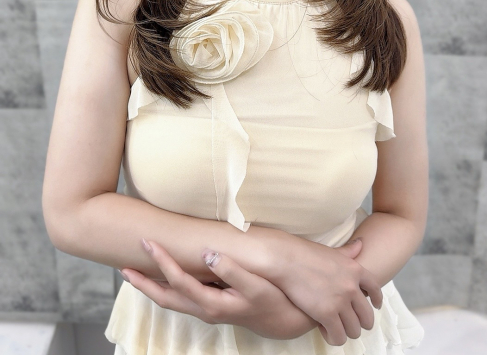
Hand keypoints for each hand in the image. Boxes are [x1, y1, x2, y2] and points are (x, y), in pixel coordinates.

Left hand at [121, 240, 316, 340]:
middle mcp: (204, 311)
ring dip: (151, 287)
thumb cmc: (273, 301)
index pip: (178, 280)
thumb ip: (232, 270)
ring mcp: (206, 310)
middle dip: (143, 282)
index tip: (148, 242)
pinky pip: (180, 298)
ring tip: (135, 272)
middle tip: (123, 266)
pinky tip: (164, 277)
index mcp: (211, 304)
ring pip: (170, 301)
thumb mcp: (256, 286)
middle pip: (164, 298)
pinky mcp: (211, 306)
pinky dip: (166, 288)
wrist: (285, 322)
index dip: (161, 261)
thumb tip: (208, 254)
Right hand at [269, 237, 383, 346]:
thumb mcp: (332, 251)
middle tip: (349, 323)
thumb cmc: (305, 253)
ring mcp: (340, 301)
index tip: (375, 306)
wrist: (287, 259)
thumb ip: (348, 251)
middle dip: (360, 323)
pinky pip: (338, 336)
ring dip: (345, 332)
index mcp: (355, 269)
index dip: (377, 300)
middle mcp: (352, 287)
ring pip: (354, 330)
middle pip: (367, 316)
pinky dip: (333, 337)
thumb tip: (361, 244)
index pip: (375, 289)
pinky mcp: (326, 314)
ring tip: (334, 327)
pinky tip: (323, 329)